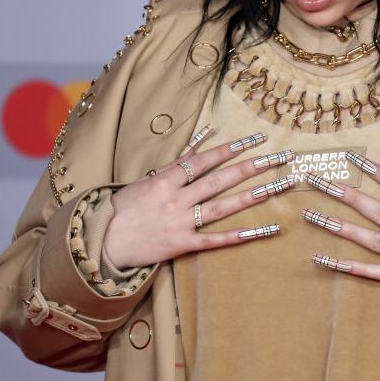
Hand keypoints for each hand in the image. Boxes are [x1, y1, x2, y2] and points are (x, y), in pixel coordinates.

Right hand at [104, 127, 293, 268]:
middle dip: (250, 167)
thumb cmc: (125, 206)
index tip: (254, 139)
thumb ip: (179, 160)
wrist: (102, 241)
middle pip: (219, 180)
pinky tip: (261, 230)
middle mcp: (176, 199)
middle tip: (277, 158)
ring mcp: (180, 222)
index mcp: (166, 179)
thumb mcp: (148, 177)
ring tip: (276, 186)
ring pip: (221, 207)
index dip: (230, 149)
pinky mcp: (181, 245)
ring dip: (251, 197)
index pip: (204, 160)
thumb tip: (204, 135)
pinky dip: (238, 235)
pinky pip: (214, 240)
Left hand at [302, 131, 379, 280]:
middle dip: (344, 194)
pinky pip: (372, 273)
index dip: (378, 172)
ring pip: (367, 240)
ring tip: (312, 216)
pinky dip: (349, 267)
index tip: (355, 159)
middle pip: (374, 210)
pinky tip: (324, 259)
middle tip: (317, 181)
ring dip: (338, 227)